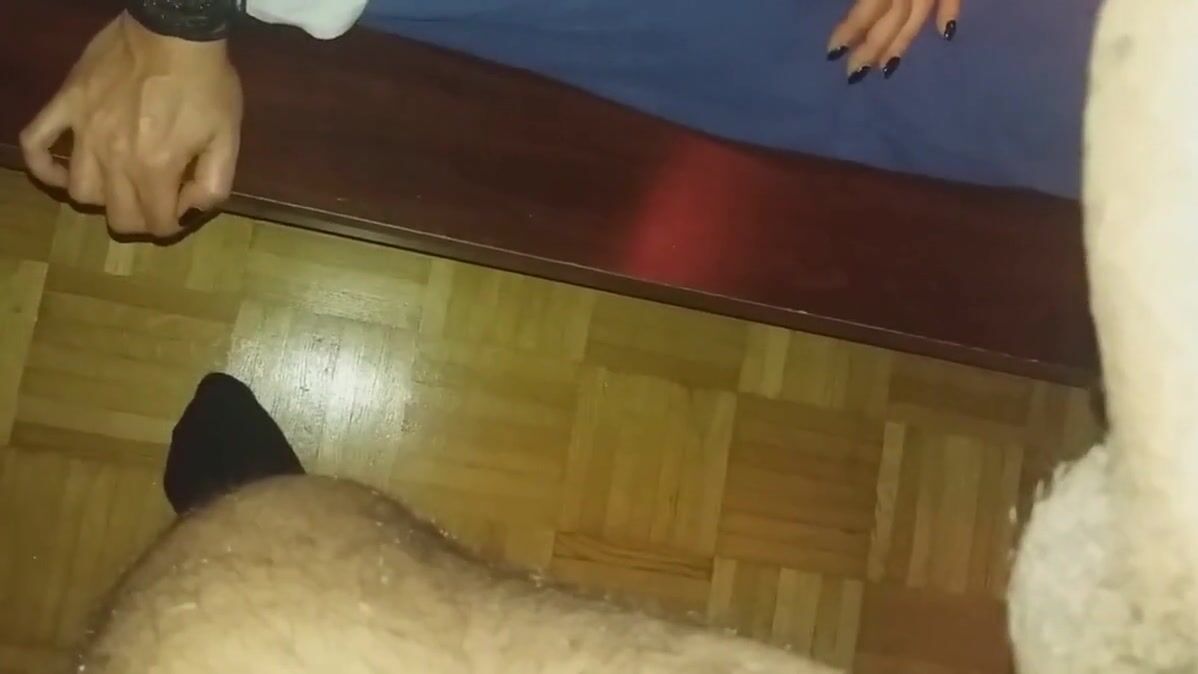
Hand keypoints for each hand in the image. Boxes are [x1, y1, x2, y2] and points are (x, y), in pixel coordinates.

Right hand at [20, 11, 242, 237]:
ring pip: (80, 190)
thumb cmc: (207, 84)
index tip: (181, 207)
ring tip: (121, 181)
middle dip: (141, 218)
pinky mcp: (65, 105)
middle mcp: (115, 156)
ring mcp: (84, 131)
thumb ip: (214, 185)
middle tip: (155, 199)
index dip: (173, 224)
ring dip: (102, 196)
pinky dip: (43, 164)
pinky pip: (36, 142)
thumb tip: (190, 212)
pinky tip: (61, 169)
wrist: (174, 31)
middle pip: (117, 216)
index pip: (156, 224)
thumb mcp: (228, 139)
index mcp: (156, 167)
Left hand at [826, 0, 959, 81]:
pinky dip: (950, 10)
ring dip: (903, 42)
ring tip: (887, 68)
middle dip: (874, 47)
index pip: (868, 9)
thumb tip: (852, 11)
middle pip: (894, 17)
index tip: (833, 53)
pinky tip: (945, 34)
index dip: (851, 30)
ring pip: (919, 13)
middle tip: (855, 74)